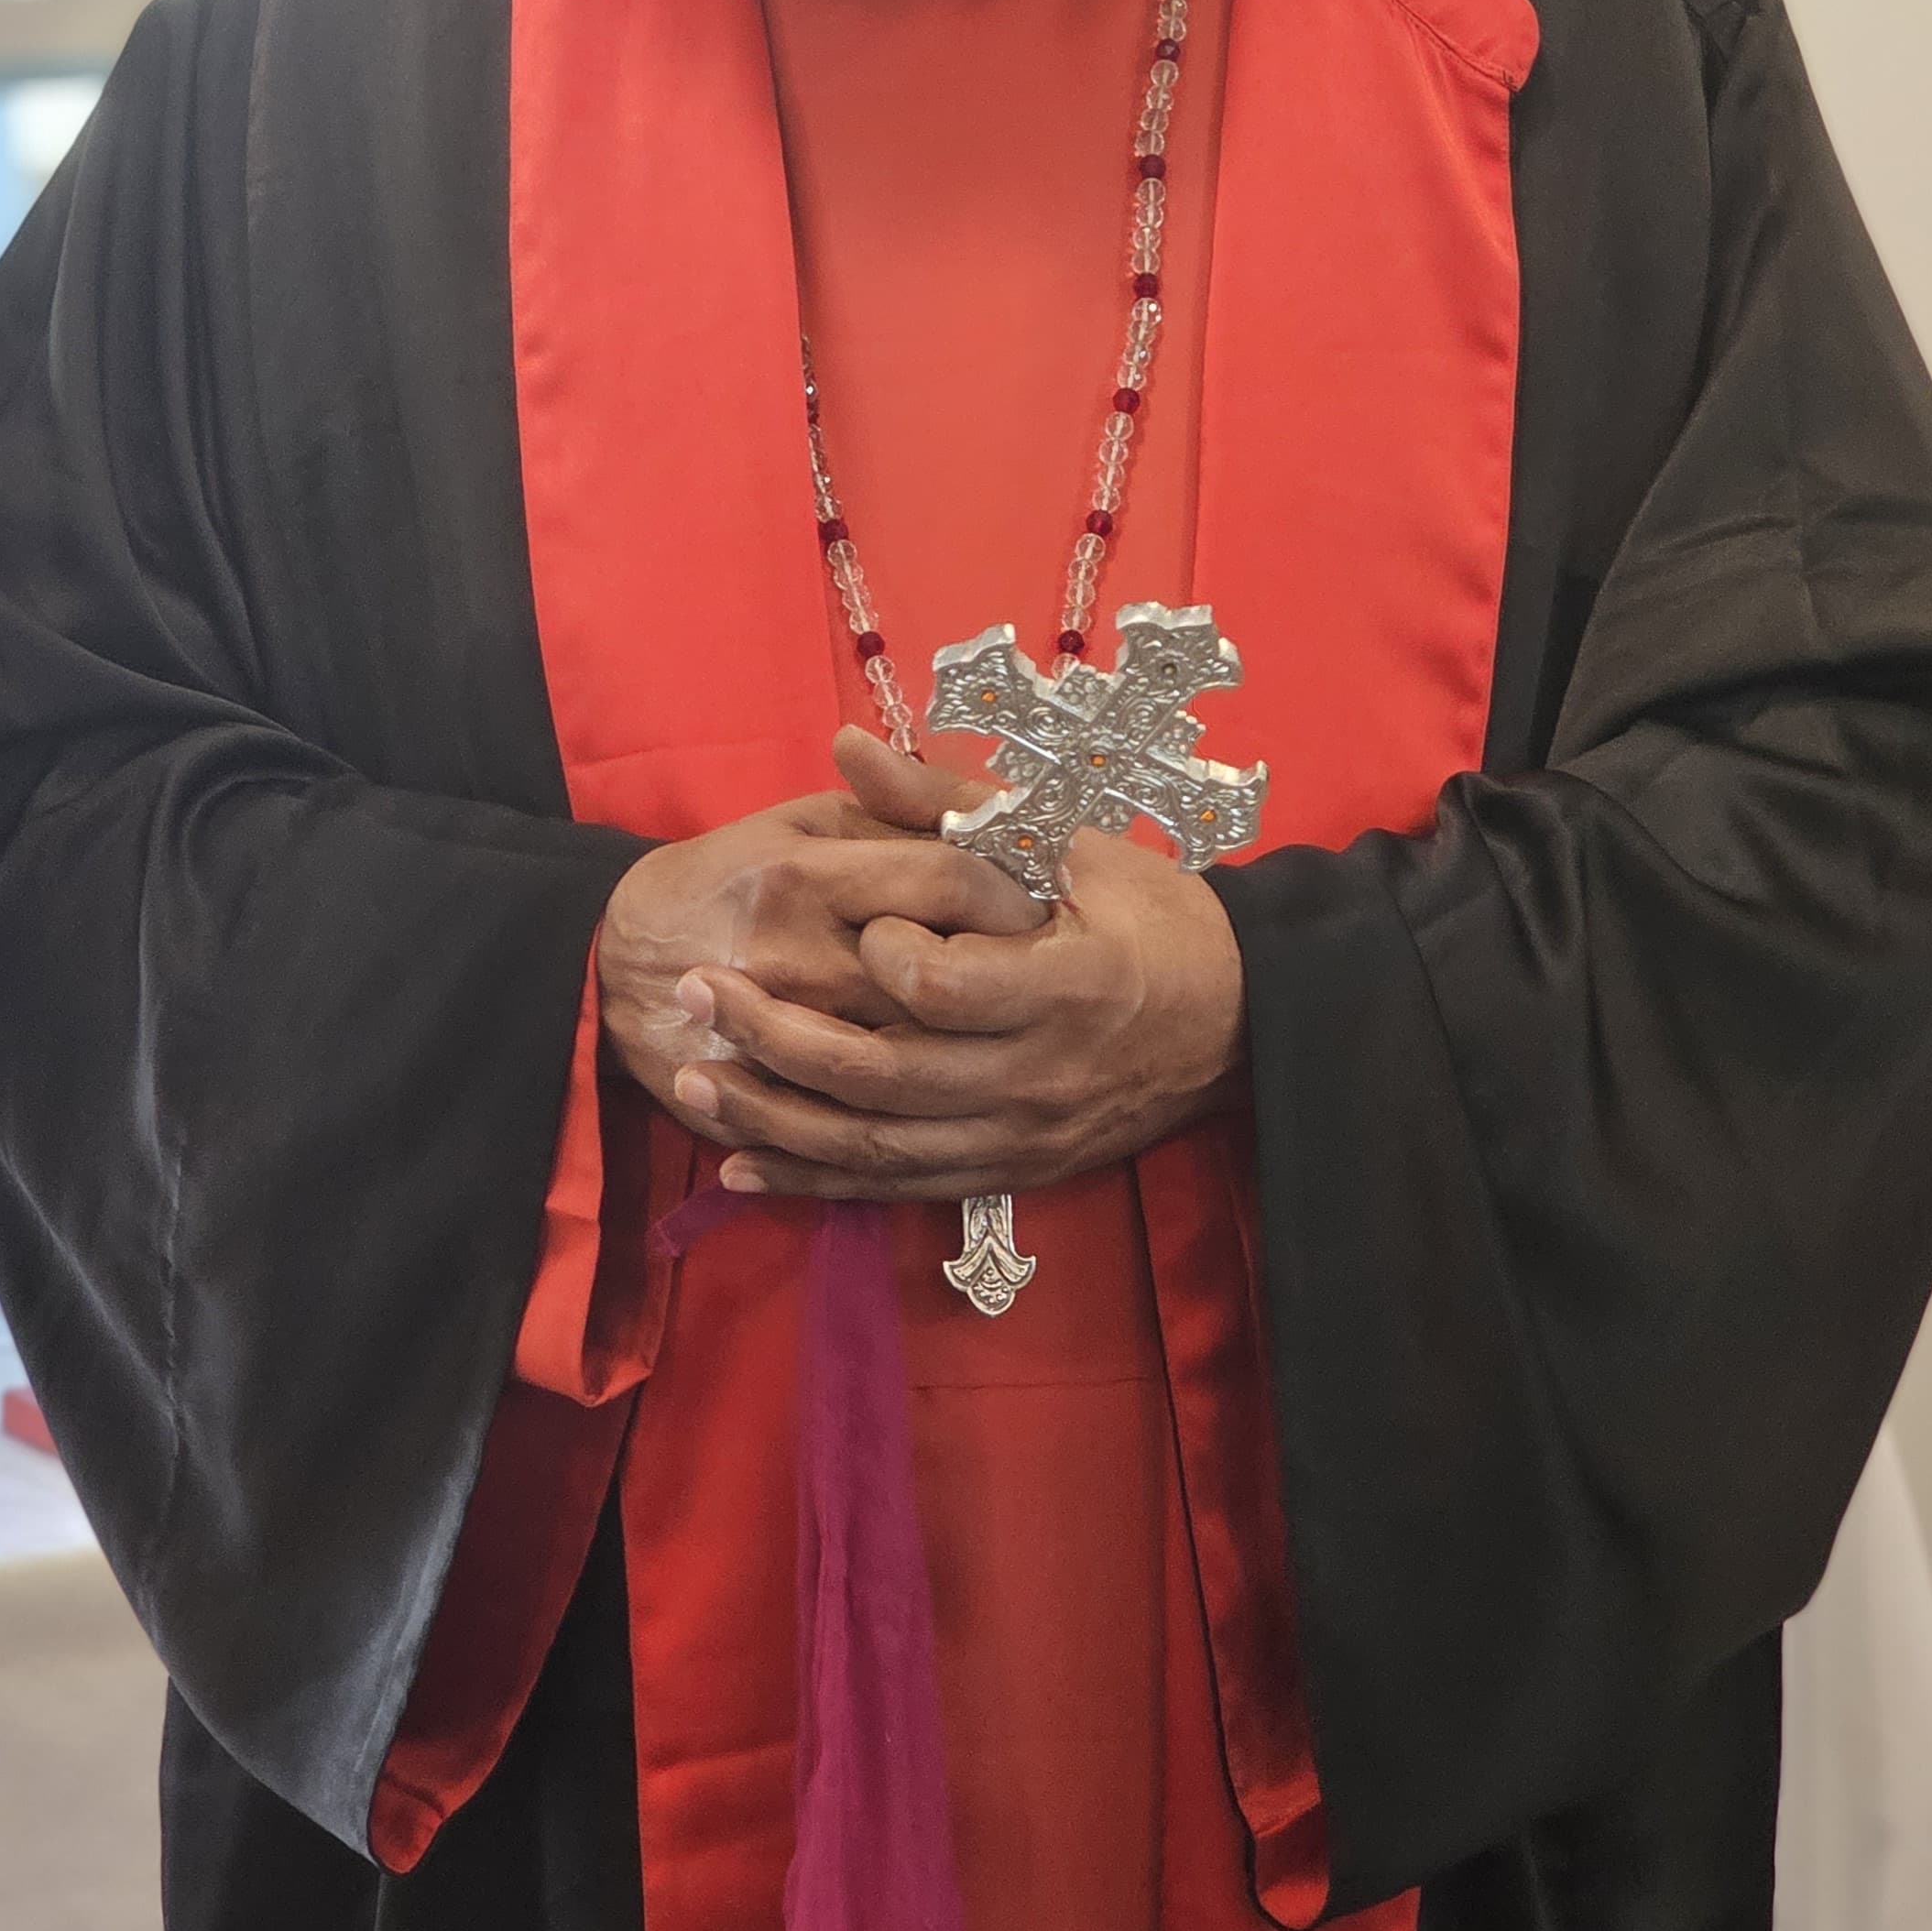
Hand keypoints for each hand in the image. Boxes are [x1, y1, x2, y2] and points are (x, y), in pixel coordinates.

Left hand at [668, 727, 1246, 1200]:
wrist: (1239, 1024)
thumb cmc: (1155, 916)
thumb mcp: (1070, 844)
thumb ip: (950, 804)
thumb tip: (847, 744)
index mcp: (1063, 987)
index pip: (943, 986)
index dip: (883, 954)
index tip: (859, 922)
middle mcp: (1036, 1077)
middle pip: (884, 1076)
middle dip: (775, 1039)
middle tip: (694, 992)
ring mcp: (1019, 1137)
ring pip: (876, 1143)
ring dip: (776, 1117)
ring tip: (692, 1078)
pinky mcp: (1007, 1173)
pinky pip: (896, 1186)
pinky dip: (815, 1180)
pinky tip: (744, 1168)